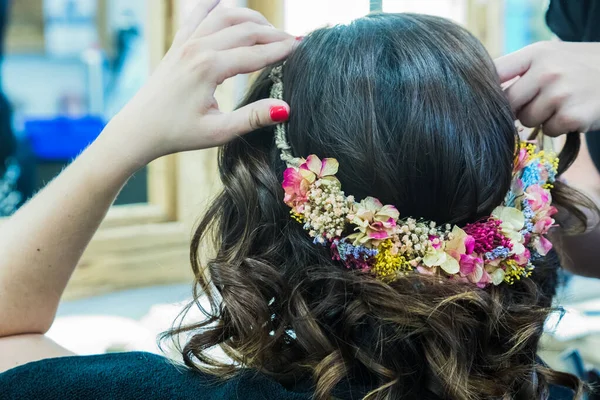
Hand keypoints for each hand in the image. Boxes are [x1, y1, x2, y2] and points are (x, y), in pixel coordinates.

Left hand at [109, 0, 294, 162]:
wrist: (139, 129)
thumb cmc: (177, 133)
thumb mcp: (218, 132)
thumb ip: (253, 118)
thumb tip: (286, 108)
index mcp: (208, 68)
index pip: (256, 53)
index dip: (282, 50)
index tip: (302, 48)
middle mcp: (198, 48)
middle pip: (245, 30)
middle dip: (273, 34)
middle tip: (293, 42)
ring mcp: (186, 42)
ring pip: (225, 15)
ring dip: (250, 18)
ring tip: (269, 30)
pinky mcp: (178, 43)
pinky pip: (199, 13)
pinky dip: (215, 4)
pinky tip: (224, 2)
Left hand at [495, 41, 599, 136]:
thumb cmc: (578, 67)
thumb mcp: (550, 56)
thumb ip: (519, 70)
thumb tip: (483, 95)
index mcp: (536, 53)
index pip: (495, 73)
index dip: (487, 90)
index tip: (487, 98)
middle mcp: (547, 71)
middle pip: (507, 103)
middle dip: (517, 107)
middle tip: (537, 100)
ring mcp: (560, 94)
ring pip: (527, 120)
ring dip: (540, 117)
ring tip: (560, 103)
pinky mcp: (572, 116)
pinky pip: (549, 130)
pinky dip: (558, 126)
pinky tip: (573, 112)